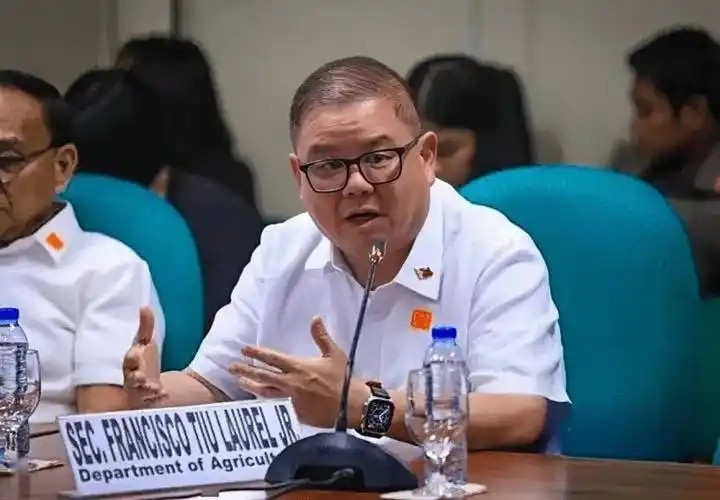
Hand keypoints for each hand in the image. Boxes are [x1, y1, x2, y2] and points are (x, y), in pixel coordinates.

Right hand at [123, 307, 165, 407]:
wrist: (146, 381)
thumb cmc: (143, 360)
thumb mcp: (145, 343)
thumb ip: (145, 327)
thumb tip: (144, 307)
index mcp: (131, 362)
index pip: (129, 360)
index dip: (132, 357)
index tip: (137, 354)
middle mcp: (132, 378)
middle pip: (131, 379)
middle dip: (136, 378)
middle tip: (142, 377)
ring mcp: (139, 391)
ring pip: (139, 392)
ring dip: (146, 390)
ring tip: (155, 388)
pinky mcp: (147, 401)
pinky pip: (151, 402)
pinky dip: (158, 398)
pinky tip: (165, 394)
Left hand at [229, 316, 369, 427]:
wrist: (350, 405)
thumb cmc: (342, 379)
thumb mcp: (333, 354)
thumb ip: (321, 336)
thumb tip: (315, 318)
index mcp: (299, 366)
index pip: (272, 358)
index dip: (257, 353)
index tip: (244, 349)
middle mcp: (291, 382)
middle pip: (263, 375)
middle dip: (246, 370)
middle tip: (232, 367)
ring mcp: (291, 399)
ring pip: (265, 392)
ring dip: (251, 386)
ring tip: (240, 382)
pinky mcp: (294, 412)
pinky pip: (276, 406)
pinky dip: (266, 402)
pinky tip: (259, 400)